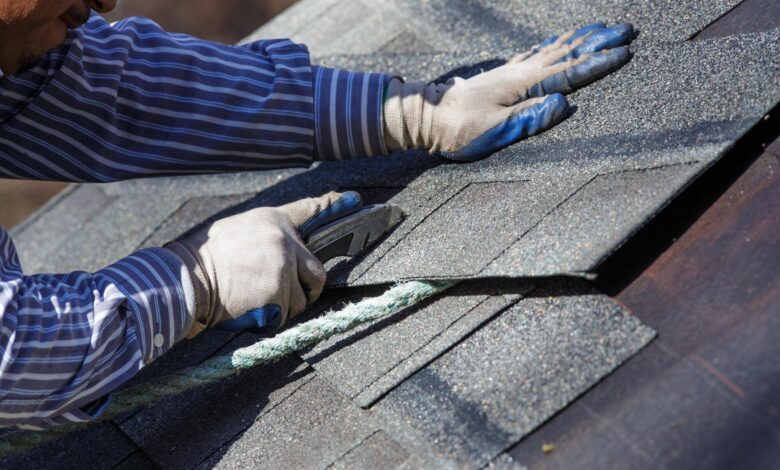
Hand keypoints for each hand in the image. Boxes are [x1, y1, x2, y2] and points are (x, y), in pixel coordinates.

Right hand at [166, 191, 363, 337]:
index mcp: (272, 220)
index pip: (310, 210)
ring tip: (257, 299)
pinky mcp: (278, 292)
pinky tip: (252, 308)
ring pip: (302, 298)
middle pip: (318, 272)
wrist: (186, 280)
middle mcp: (283, 240)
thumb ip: (267, 235)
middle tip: (287, 293)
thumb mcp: (238, 229)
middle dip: (308, 288)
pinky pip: (287, 314)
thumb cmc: (207, 257)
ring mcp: (282, 267)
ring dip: (286, 305)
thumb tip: (286, 247)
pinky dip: (273, 318)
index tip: (355, 201)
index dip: (333, 206)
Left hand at [383, 22, 635, 161]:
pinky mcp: (503, 74)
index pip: (569, 72)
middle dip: (599, 41)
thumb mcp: (494, 130)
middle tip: (628, 29)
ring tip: (602, 28)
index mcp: (523, 85)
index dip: (599, 63)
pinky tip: (559, 41)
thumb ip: (529, 118)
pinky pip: (537, 53)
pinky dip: (554, 44)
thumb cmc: (459, 129)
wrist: (428, 117)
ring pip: (554, 48)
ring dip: (581, 38)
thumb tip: (563, 106)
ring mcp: (511, 70)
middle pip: (567, 53)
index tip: (626, 52)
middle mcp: (520, 72)